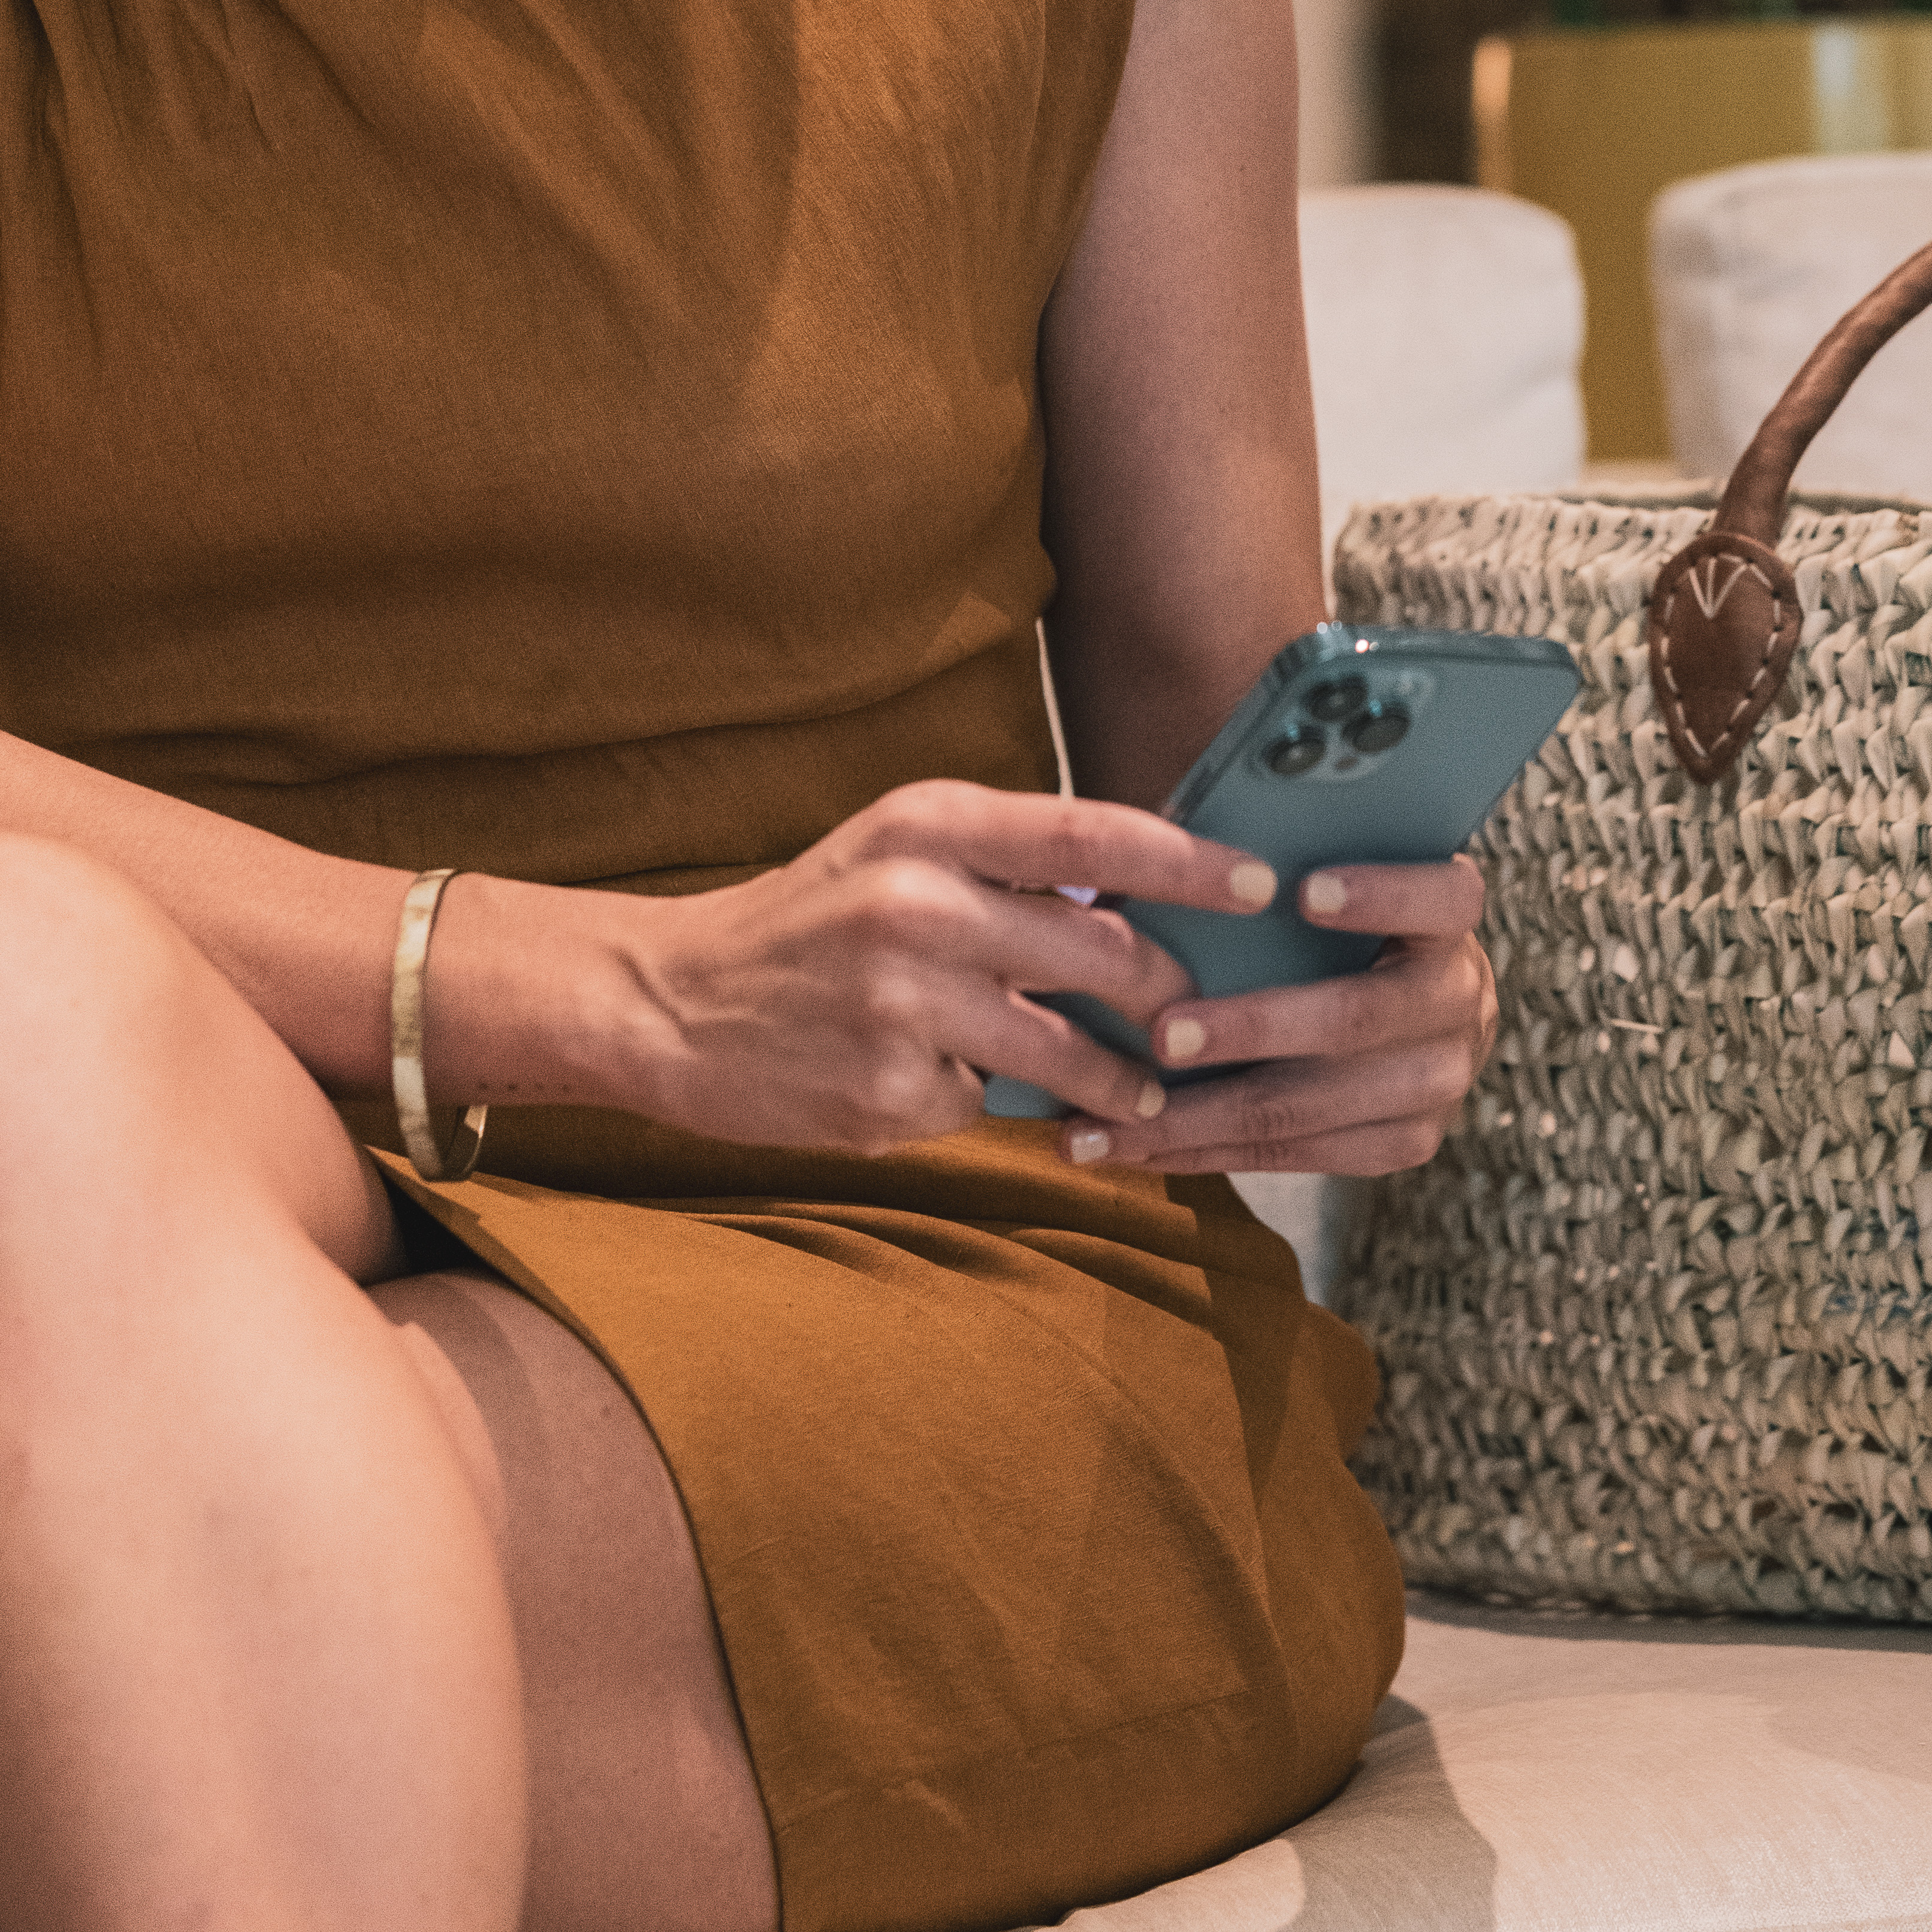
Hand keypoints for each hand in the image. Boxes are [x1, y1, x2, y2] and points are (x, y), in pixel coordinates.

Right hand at [577, 782, 1286, 1154]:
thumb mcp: (898, 850)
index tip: (1262, 885)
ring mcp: (904, 1006)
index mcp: (928, 824)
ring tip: (1140, 1090)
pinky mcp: (888, 1095)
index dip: (1192, 861)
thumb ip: (1007, 862)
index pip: (1095, 830)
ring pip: (1066, 1051)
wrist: (669, 1003)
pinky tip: (961, 1092)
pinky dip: (995, 1105)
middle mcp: (919, 904)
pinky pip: (986, 1106)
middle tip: (1195, 1015)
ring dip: (1121, 1079)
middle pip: (1101, 951)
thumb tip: (1139, 893)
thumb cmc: (809, 920)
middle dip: (1170, 994)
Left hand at [1055, 855, 1494, 1179]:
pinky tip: (1139, 1147)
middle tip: (1162, 1035)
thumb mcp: (1337, 879)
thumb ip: (1279, 869)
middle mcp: (1461, 1000)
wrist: (1422, 1008)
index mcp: (1449, 918)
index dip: (1380, 894)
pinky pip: (1300, 1155)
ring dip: (1204, 1115)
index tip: (1303, 891)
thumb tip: (1176, 849)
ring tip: (1116, 1115)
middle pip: (1357, 1017)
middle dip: (1251, 1029)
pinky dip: (1210, 1152)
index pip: (1441, 896)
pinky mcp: (1408, 1143)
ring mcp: (1441, 1082)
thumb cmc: (1341, 924)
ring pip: (1315, 1106)